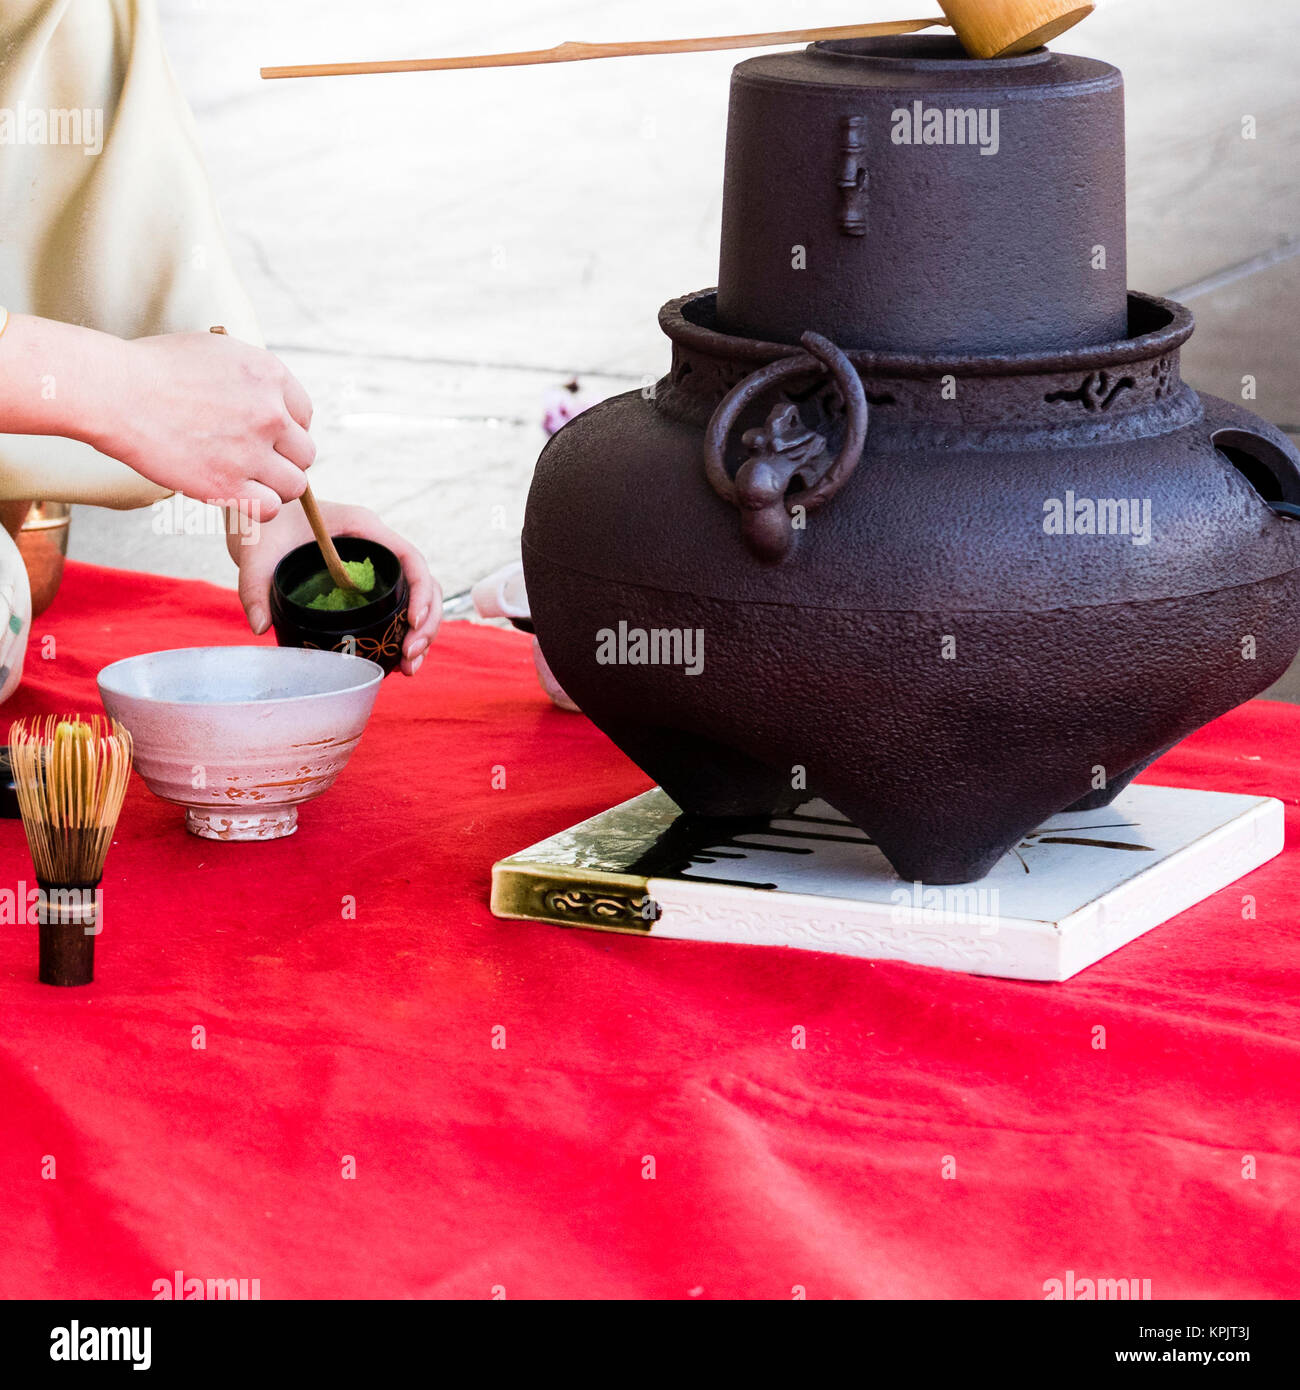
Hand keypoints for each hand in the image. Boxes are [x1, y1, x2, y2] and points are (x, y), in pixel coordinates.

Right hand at [97, 330, 315, 519]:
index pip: (304, 414)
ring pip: (294, 484)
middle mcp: (270, 412)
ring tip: (247, 481)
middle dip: (283, 459)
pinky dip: (258, 507)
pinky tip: (237, 496)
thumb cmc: (153, 369)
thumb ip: (251, 376)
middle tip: (254, 461)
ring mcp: (251, 450)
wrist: (115, 391)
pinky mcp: (228, 484)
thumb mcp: (216, 351)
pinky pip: (270, 508)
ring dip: (275, 487)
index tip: (265, 436)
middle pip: (304, 452)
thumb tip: (269, 394)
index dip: (287, 429)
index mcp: (269, 374)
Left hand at [228, 500, 440, 675]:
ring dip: (420, 634)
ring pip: (414, 599)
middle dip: (425, 623)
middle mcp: (376, 546)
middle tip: (408, 658)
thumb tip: (261, 628)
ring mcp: (373, 566)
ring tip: (407, 669)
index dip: (421, 592)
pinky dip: (402, 634)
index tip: (411, 623)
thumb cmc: (262, 525)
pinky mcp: (365, 584)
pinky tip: (396, 660)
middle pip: (422, 584)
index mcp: (363, 528)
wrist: (257, 518)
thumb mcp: (256, 553)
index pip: (411, 559)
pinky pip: (395, 607)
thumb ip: (254, 587)